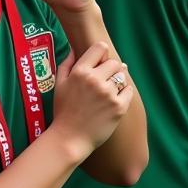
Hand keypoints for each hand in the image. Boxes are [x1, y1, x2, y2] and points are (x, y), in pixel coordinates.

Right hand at [50, 41, 133, 159]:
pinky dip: (124, 93)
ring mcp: (108, 93)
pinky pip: (129, 91)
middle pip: (114, 62)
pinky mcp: (119, 107)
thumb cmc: (63, 111)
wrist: (70, 139)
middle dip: (110, 69)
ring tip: (109, 90)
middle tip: (105, 79)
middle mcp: (95, 79)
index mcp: (81, 71)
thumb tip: (74, 49)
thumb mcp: (59, 84)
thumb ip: (66, 63)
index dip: (101, 53)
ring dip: (118, 81)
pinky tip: (116, 99)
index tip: (100, 62)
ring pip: (122, 76)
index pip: (100, 48)